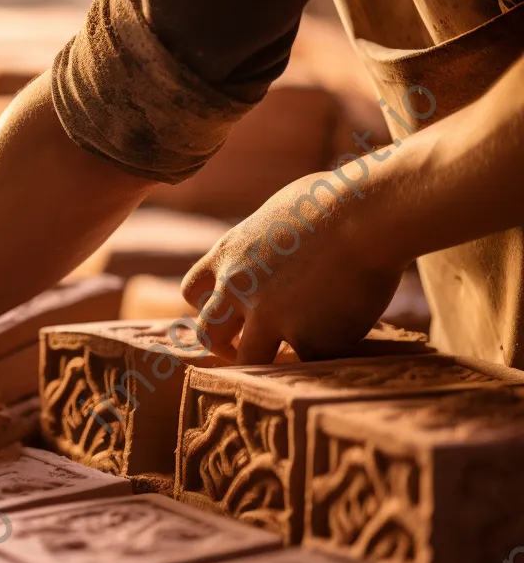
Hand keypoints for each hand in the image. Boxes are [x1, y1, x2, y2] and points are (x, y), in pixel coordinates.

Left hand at [181, 170, 405, 363]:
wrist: (369, 214)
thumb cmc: (333, 201)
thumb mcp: (275, 214)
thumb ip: (260, 244)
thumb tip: (267, 250)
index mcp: (228, 255)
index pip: (192, 291)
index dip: (207, 306)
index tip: (227, 312)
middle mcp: (238, 288)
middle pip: (208, 334)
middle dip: (223, 347)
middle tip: (243, 350)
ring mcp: (269, 316)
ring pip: (248, 359)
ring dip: (265, 362)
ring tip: (288, 359)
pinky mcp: (307, 338)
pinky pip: (307, 360)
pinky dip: (321, 355)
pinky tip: (339, 342)